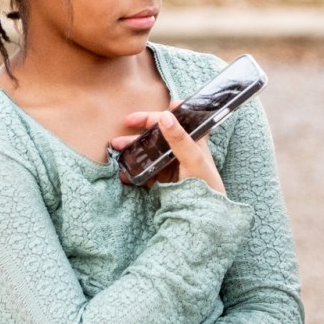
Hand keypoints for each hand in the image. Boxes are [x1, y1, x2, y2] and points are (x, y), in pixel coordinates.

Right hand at [108, 107, 224, 193]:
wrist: (204, 215)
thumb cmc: (207, 184)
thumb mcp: (194, 160)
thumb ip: (180, 139)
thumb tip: (164, 116)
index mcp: (193, 140)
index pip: (180, 118)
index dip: (169, 111)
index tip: (156, 108)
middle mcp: (181, 149)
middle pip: (158, 133)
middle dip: (140, 128)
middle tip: (124, 124)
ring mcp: (170, 164)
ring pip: (149, 151)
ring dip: (132, 148)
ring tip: (116, 148)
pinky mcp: (163, 179)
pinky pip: (145, 171)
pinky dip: (133, 171)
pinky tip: (123, 173)